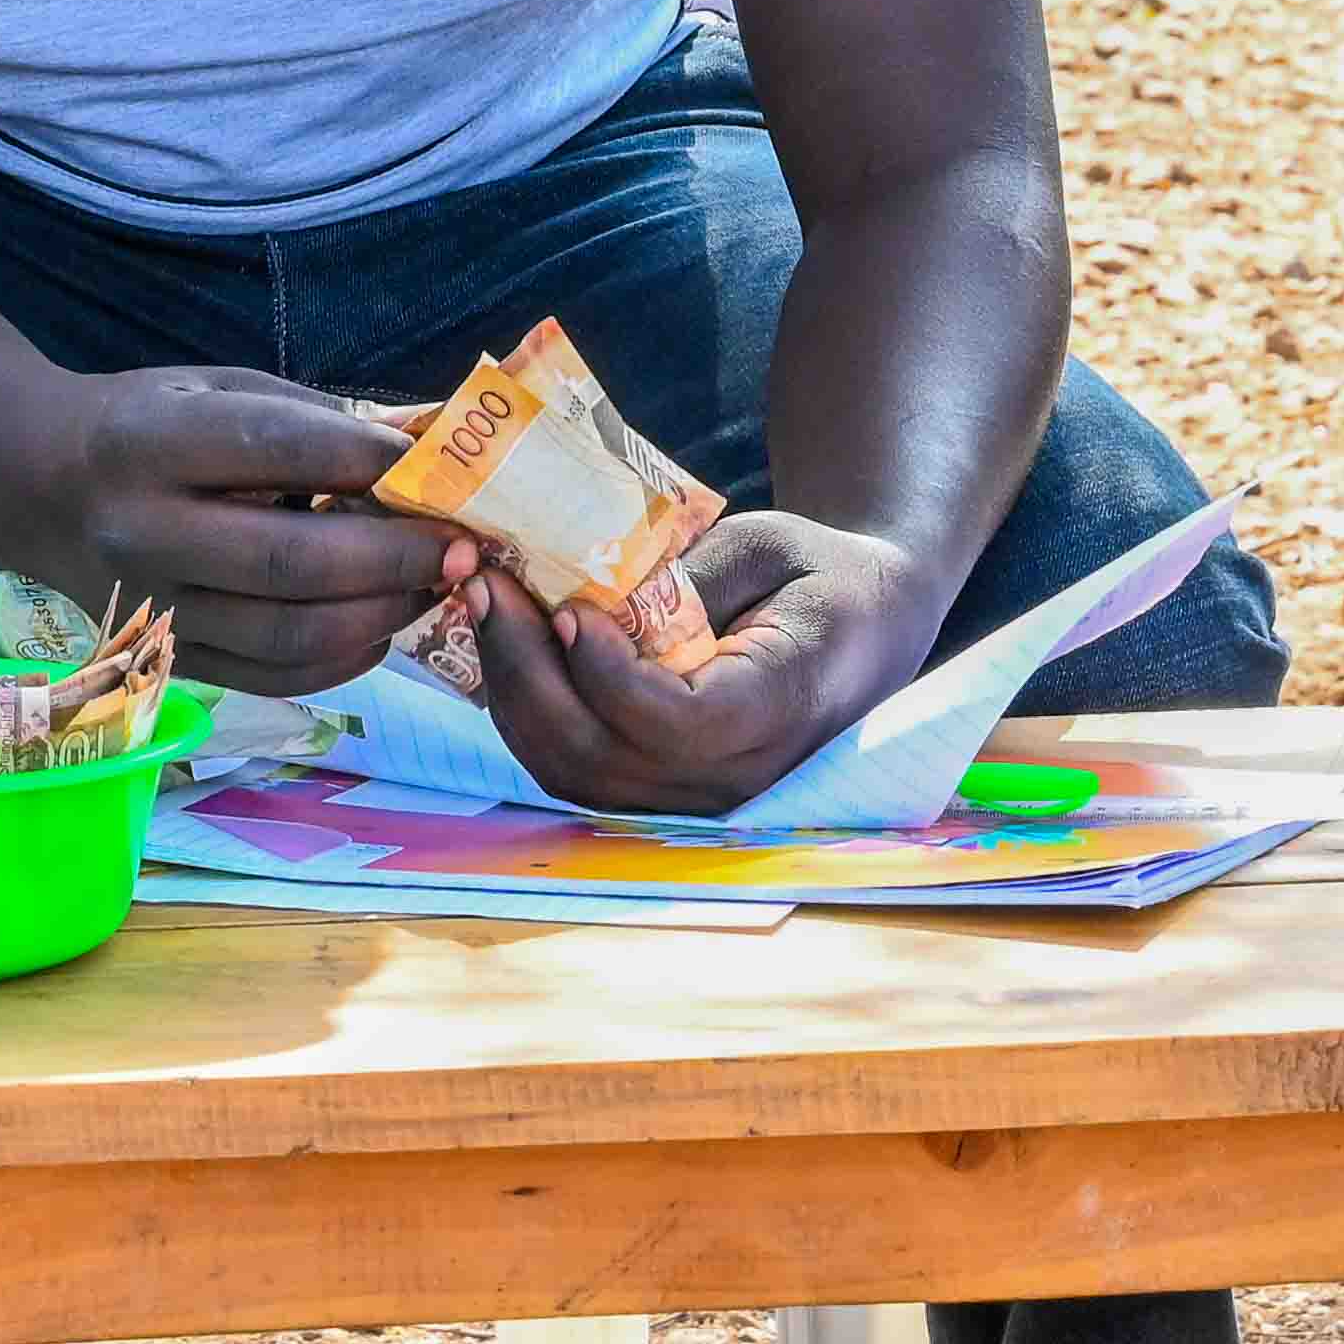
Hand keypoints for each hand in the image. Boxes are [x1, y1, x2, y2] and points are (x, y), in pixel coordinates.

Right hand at [0, 368, 462, 693]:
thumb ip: (316, 420)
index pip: (278, 450)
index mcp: (149, 443)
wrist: (34, 483)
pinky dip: (344, 659)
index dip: (370, 459)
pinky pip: (273, 678)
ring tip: (433, 585)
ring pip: (290, 637)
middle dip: (397, 556)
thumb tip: (433, 448)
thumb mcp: (218, 387)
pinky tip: (380, 625)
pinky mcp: (168, 658)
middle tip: (462, 545)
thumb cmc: (147, 422)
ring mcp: (153, 608)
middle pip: (292, 562)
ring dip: (384, 614)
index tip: (438, 465)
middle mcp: (142, 532)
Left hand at [465, 512, 946, 818]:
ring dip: (511, 690)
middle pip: (601, 756)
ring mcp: (691, 795)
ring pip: (571, 772)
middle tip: (485, 584)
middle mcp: (732, 775)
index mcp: (779, 707)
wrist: (859, 631)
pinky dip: (527, 711)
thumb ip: (690, 575)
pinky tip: (506, 646)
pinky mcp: (657, 790)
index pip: (678, 725)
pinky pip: (573, 768)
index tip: (568, 607)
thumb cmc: (815, 576)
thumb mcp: (767, 547)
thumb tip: (590, 588)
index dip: (608, 676)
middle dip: (527, 670)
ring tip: (483, 604)